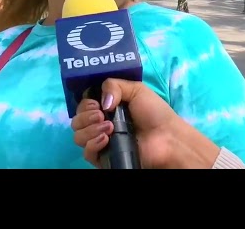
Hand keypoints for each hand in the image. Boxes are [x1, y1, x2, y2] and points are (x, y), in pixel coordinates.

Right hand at [71, 78, 220, 168]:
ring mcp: (101, 142)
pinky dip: (93, 144)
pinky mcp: (104, 158)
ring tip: (108, 127)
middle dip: (85, 115)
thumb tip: (100, 102)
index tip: (96, 103)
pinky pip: (87, 153)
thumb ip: (114, 85)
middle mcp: (100, 124)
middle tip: (101, 114)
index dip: (85, 103)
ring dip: (89, 129)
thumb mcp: (136, 89)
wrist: (167, 138)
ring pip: (78, 136)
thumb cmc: (154, 112)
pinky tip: (106, 138)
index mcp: (106, 108)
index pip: (83, 106)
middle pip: (77, 121)